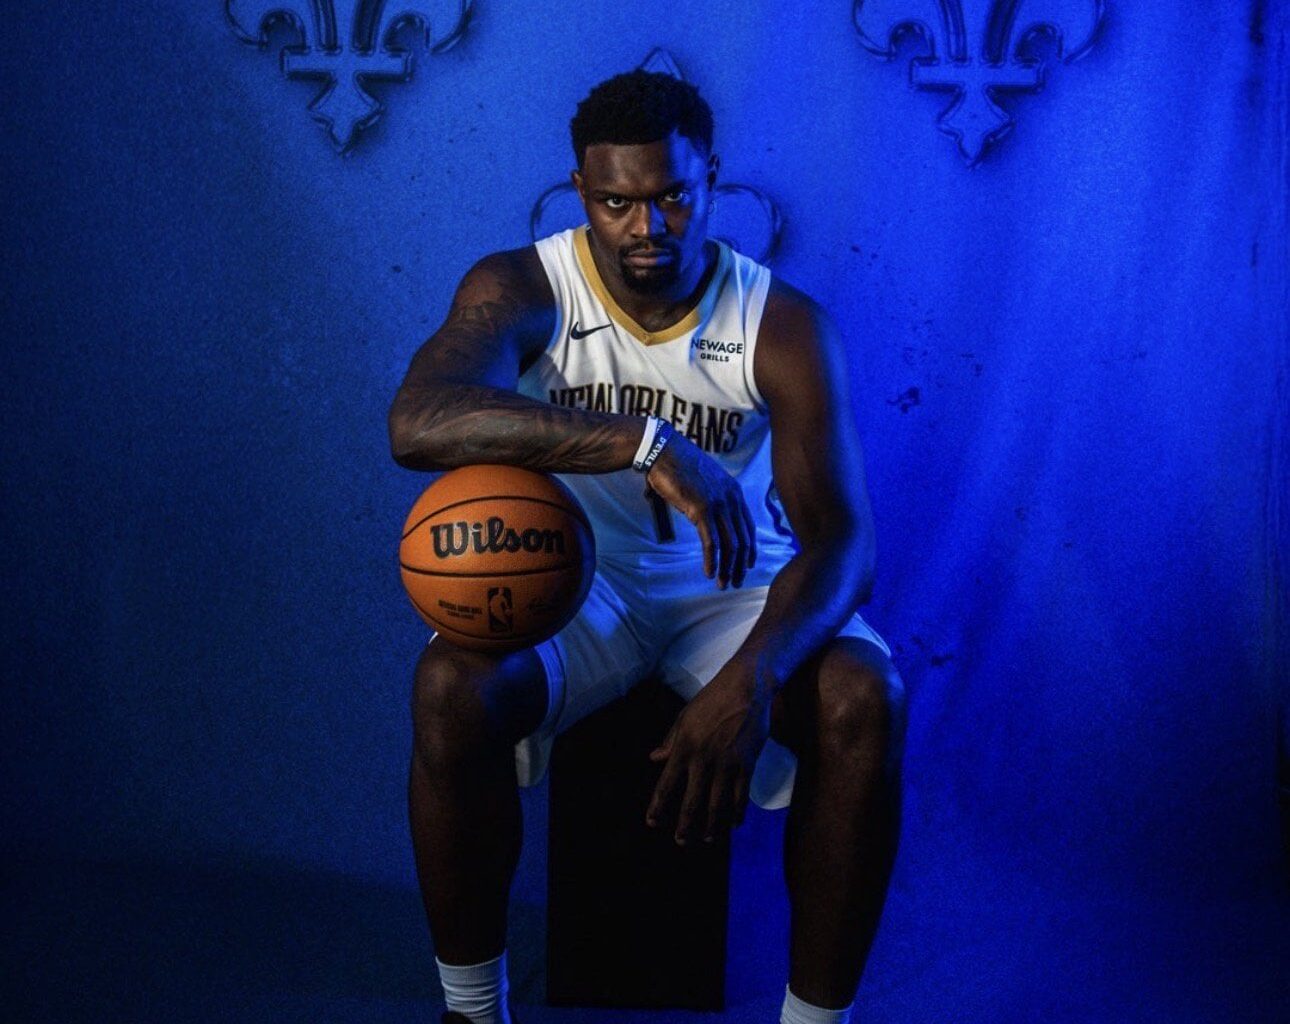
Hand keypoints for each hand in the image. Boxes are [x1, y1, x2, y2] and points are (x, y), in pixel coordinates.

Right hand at [644, 433, 756, 587]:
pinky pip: (711, 542)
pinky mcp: (701, 509)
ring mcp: (718, 504)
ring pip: (729, 544)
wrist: (664, 451)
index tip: (747, 565)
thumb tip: (710, 518)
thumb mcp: (706, 483)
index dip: (750, 549)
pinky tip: (710, 572)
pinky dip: (712, 560)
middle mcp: (731, 499)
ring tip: (723, 583)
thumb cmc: (680, 467)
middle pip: (743, 540)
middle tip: (736, 581)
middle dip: (740, 565)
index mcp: (735, 492)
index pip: (749, 527)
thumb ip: (714, 499)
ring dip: (727, 568)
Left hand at [645, 658, 770, 844]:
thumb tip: (654, 758)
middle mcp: (703, 760)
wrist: (746, 688)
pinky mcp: (747, 764)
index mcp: (683, 747)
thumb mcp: (685, 717)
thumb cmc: (712, 699)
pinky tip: (734, 824)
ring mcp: (727, 764)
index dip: (658, 806)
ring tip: (706, 839)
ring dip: (711, 826)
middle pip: (692, 802)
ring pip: (717, 804)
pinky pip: (741, 796)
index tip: (652, 822)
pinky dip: (737, 813)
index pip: (666, 784)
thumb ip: (670, 740)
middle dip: (685, 825)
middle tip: (680, 841)